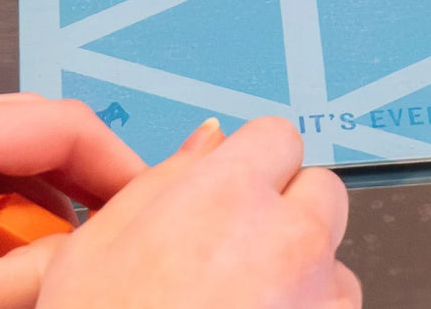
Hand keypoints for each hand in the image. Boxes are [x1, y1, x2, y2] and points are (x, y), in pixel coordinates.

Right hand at [37, 116, 360, 308]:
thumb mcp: (93, 252)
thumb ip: (162, 180)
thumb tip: (207, 143)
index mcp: (226, 195)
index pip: (278, 136)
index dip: (255, 162)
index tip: (238, 188)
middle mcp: (287, 238)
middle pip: (320, 190)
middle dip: (290, 212)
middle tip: (239, 256)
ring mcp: (319, 299)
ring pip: (337, 262)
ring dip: (306, 278)